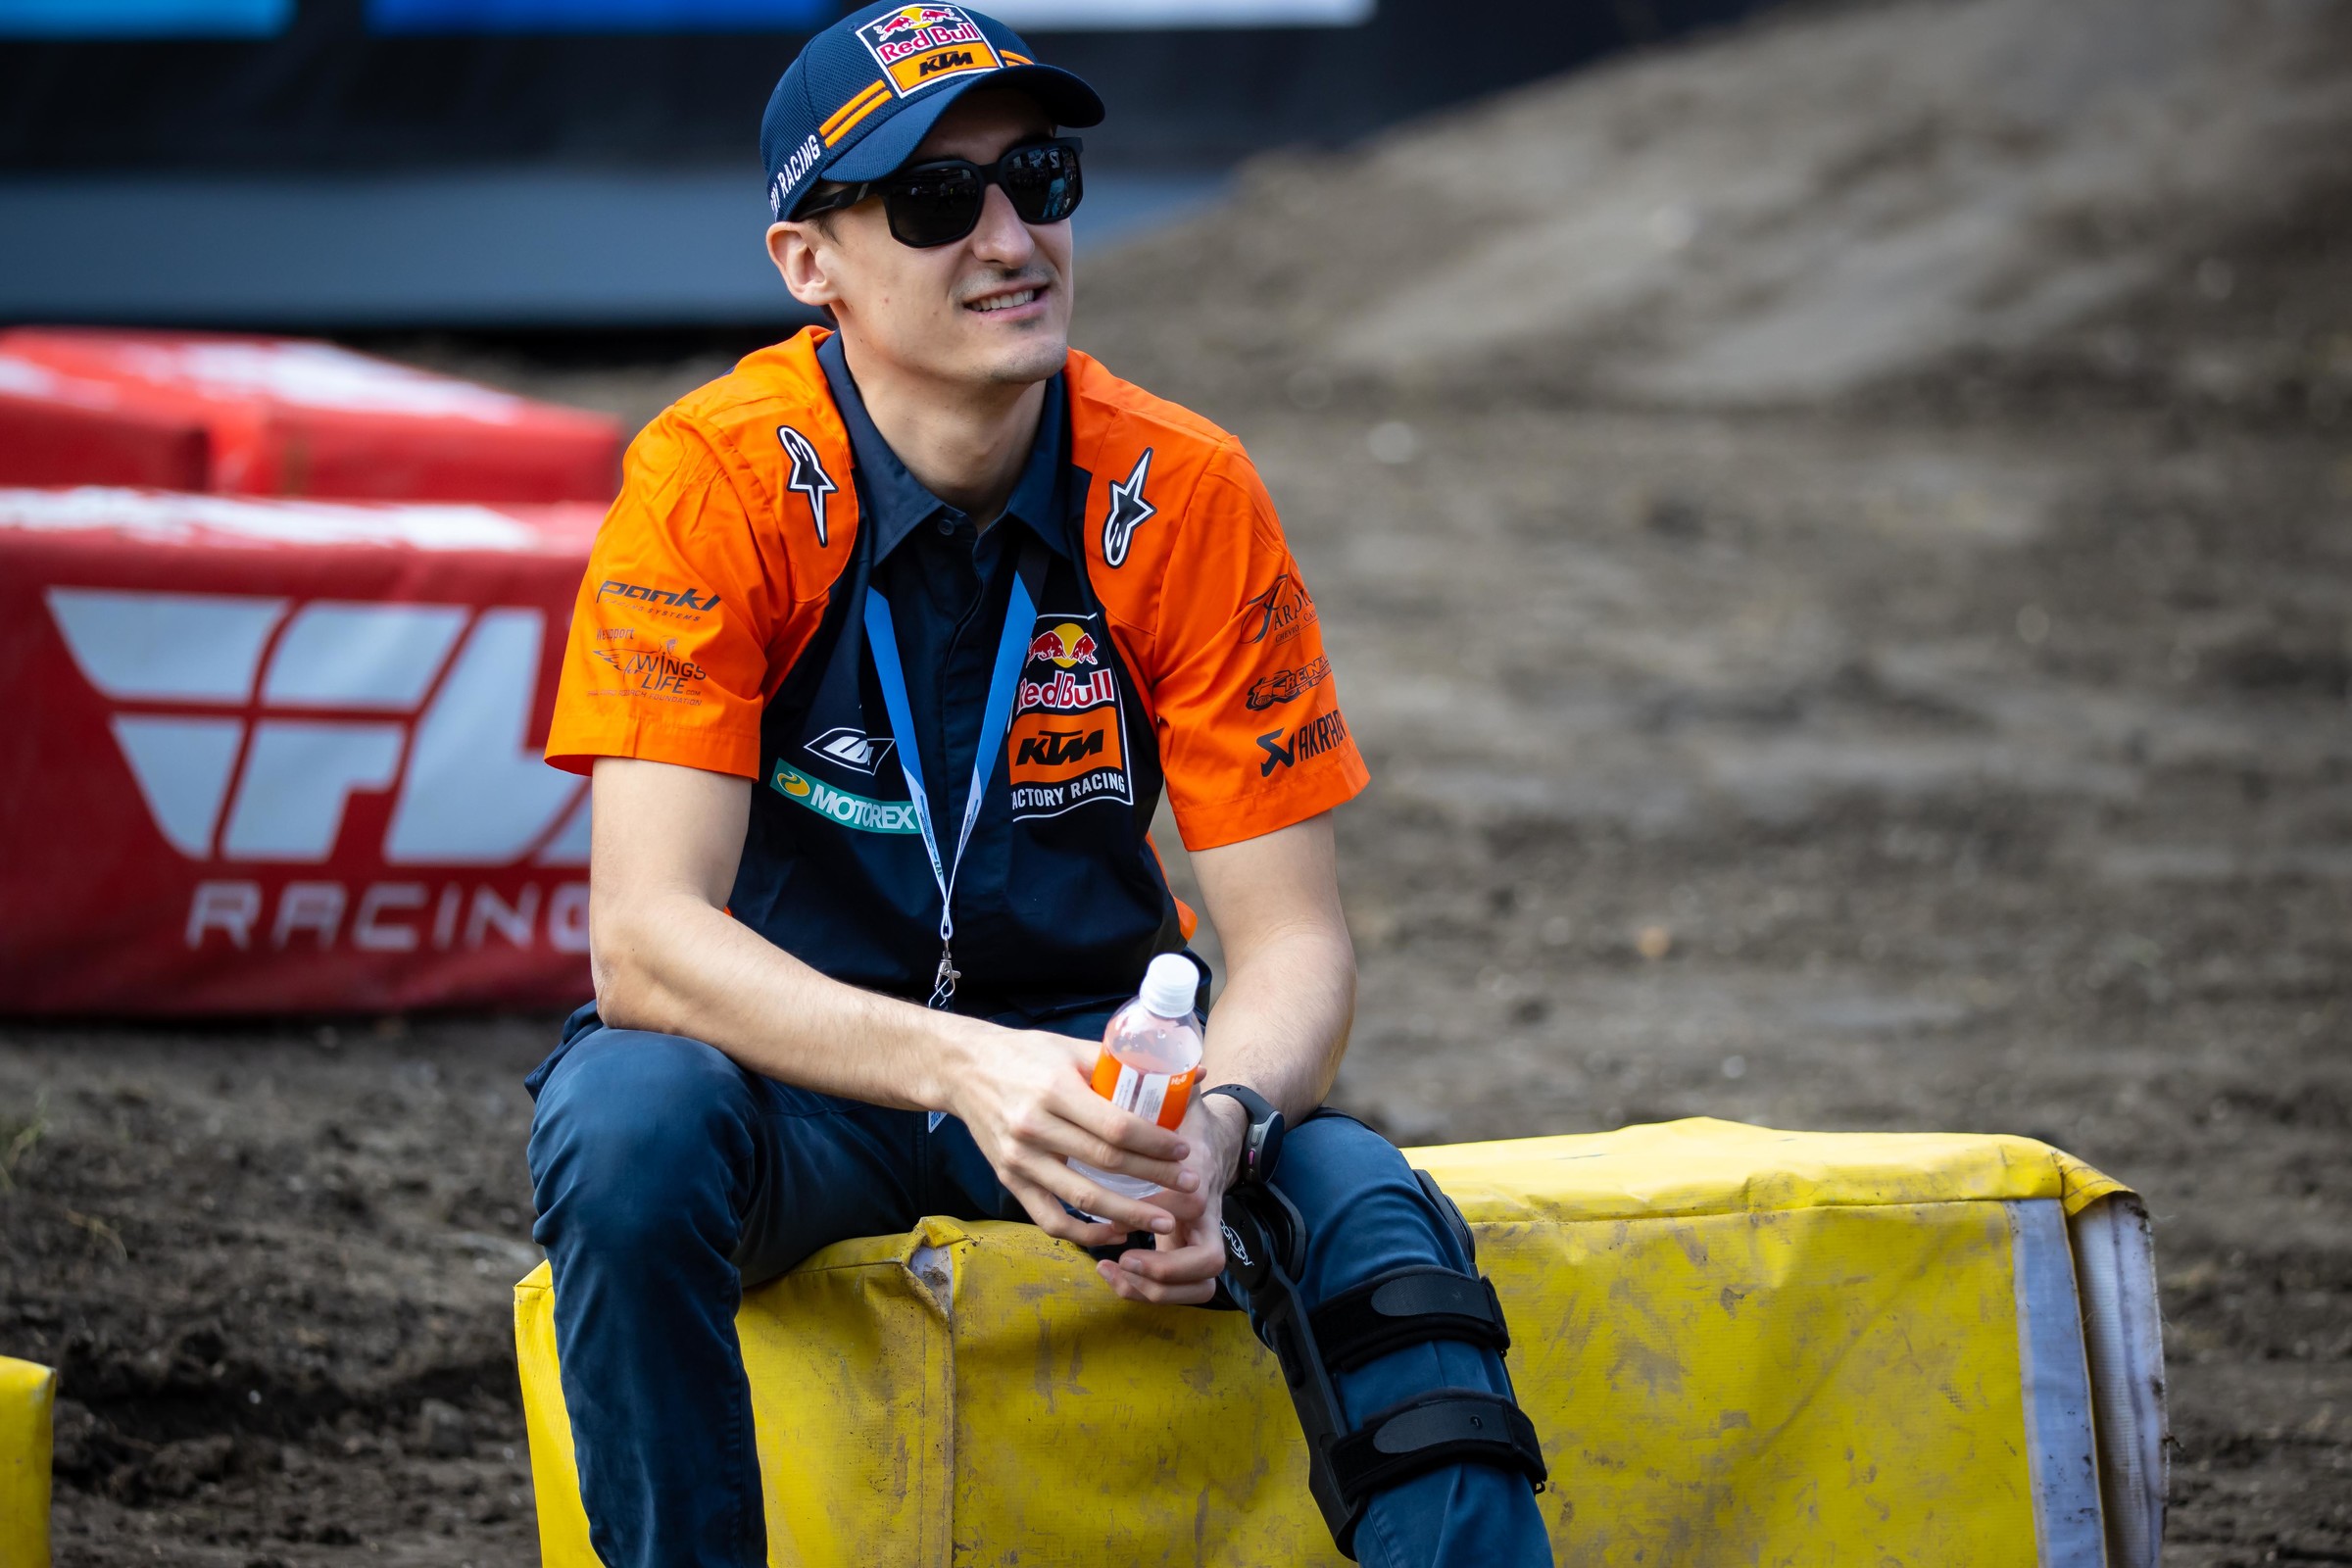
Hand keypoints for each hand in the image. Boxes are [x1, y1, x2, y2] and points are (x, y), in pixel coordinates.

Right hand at [944, 1022, 1198, 1248]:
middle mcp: (1034, 1127)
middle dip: (1155, 1177)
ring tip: (1164, 1219)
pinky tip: (1115, 1232)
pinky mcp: (1009, 1180)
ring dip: (1128, 1214)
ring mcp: (1019, 1159)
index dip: (1154, 1142)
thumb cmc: (1025, 1054)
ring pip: (1082, 1198)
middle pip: (1105, 1163)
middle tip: (1191, 1185)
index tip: (1184, 1149)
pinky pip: (1050, 1218)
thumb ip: (1123, 1064)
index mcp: (1054, 1089)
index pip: (1115, 1125)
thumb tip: (1189, 1073)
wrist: (963, 1069)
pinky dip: (1084, 1233)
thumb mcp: (1070, 1048)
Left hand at [1097, 1090, 1246, 1305]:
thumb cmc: (1187, 1119)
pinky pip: (1180, 1289)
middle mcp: (1207, 1216)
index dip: (1158, 1215)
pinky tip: (1111, 1271)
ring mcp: (1201, 1238)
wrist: (1217, 1138)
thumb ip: (1177, 1086)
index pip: (1190, 1208)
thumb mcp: (1182, 1100)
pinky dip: (1147, 1291)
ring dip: (1154, 1291)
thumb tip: (1193, 1066)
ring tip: (1111, 1272)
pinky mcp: (1185, 1251)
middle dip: (1164, 1274)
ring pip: (1200, 1287)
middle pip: (1208, 1264)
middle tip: (1121, 1260)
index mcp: (1201, 1179)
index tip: (1122, 1216)